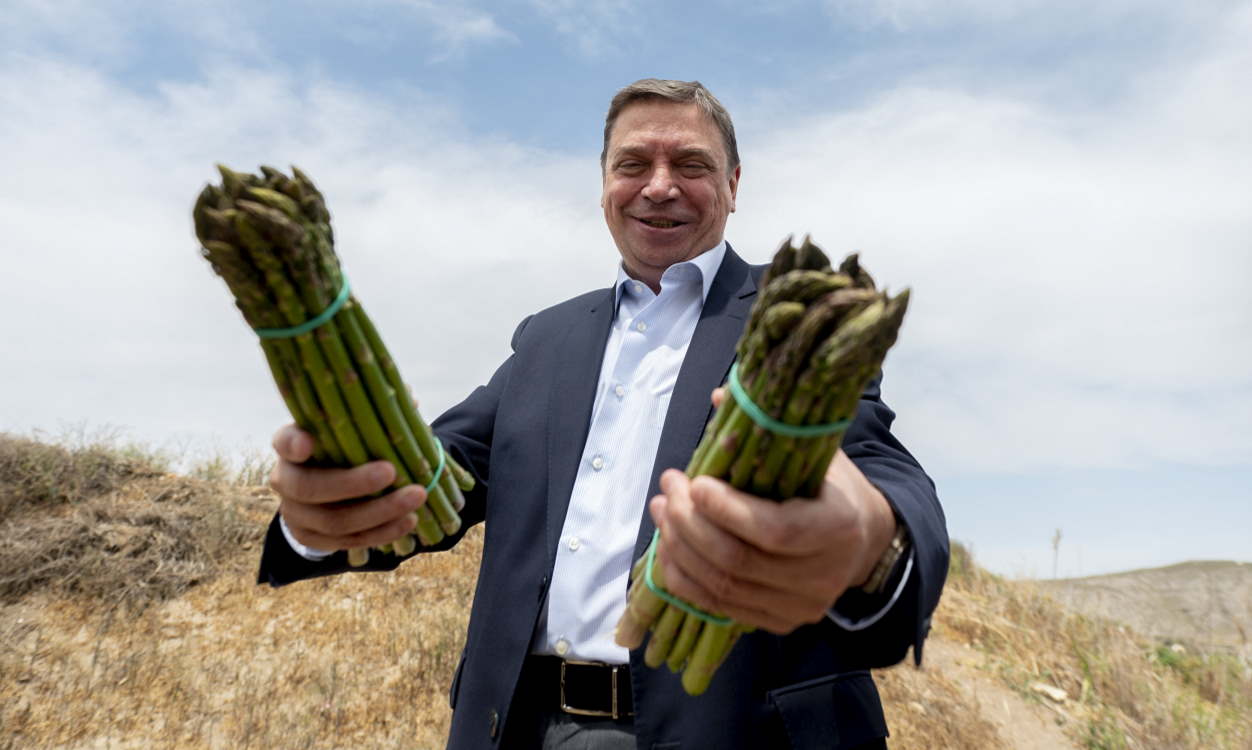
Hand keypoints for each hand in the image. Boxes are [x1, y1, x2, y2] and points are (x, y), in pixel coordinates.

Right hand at [268, 424, 425, 550]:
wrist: (325, 491)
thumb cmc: (344, 449)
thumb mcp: (350, 429)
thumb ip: (373, 414)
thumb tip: (409, 398)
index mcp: (291, 445)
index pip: (284, 441)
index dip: (293, 444)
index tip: (308, 441)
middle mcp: (285, 480)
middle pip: (309, 488)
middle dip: (352, 483)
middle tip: (391, 471)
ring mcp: (296, 514)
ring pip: (334, 521)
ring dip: (379, 511)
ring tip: (416, 497)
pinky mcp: (312, 539)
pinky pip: (347, 541)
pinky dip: (381, 533)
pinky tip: (408, 521)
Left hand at [648, 389, 895, 633]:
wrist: (863, 541)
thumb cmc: (832, 488)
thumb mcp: (816, 451)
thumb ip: (771, 428)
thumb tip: (720, 396)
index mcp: (839, 527)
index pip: (776, 531)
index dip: (727, 509)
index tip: (695, 481)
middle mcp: (822, 576)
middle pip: (739, 561)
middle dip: (691, 523)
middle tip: (669, 487)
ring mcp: (799, 607)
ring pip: (723, 586)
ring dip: (680, 547)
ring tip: (662, 510)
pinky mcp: (778, 622)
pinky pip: (719, 607)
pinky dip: (685, 578)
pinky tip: (669, 546)